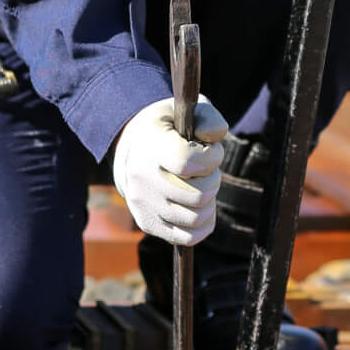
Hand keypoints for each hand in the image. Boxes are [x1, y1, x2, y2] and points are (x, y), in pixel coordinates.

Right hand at [112, 94, 227, 246]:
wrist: (133, 148)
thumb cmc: (169, 128)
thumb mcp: (186, 112)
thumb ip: (208, 118)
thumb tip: (216, 136)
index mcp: (149, 144)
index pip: (188, 162)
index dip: (211, 159)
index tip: (211, 151)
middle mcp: (140, 176)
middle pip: (197, 195)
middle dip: (213, 180)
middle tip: (207, 169)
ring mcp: (142, 203)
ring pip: (196, 218)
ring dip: (209, 202)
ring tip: (201, 185)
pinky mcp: (147, 223)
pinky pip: (188, 237)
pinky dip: (204, 224)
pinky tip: (201, 206)